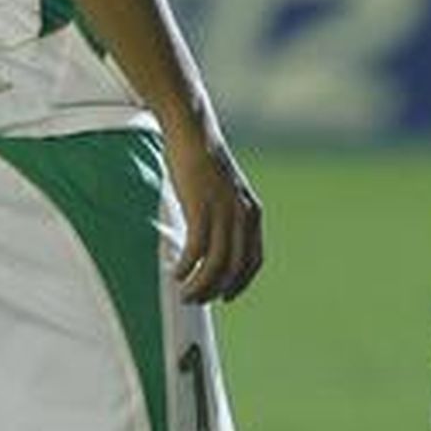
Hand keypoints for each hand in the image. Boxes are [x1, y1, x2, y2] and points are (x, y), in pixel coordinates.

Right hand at [162, 123, 263, 304]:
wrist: (193, 131)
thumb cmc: (203, 160)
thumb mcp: (224, 191)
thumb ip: (224, 214)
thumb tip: (212, 241)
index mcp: (252, 212)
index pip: (254, 261)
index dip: (240, 284)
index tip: (225, 297)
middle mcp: (243, 215)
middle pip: (235, 269)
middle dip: (216, 290)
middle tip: (195, 299)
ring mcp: (223, 212)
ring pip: (216, 265)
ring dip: (199, 285)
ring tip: (183, 293)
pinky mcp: (201, 208)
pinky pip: (197, 251)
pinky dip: (187, 267)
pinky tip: (176, 272)